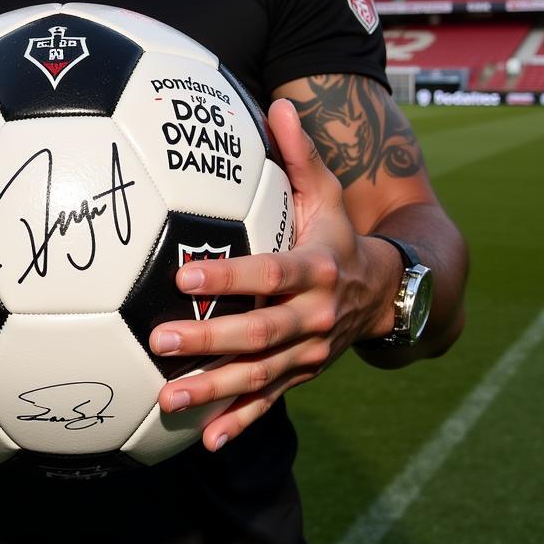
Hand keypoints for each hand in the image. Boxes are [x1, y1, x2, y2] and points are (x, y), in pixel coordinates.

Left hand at [150, 99, 398, 450]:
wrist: (384, 293)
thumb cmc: (340, 234)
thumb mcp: (329, 192)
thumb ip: (300, 153)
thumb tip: (279, 102)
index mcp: (314, 269)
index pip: (268, 274)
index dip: (229, 278)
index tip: (184, 276)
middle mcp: (312, 317)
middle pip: (259, 334)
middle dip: (210, 341)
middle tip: (160, 341)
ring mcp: (308, 353)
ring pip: (259, 377)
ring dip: (213, 391)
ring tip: (166, 401)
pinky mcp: (302, 375)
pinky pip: (270, 402)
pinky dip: (241, 422)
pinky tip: (207, 441)